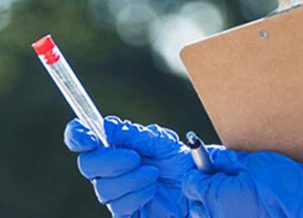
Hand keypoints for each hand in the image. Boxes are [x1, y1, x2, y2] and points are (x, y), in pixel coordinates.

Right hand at [65, 117, 194, 217]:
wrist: (194, 187)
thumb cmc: (176, 159)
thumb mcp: (160, 140)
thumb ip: (133, 135)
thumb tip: (106, 126)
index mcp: (113, 143)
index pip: (81, 136)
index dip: (77, 135)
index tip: (88, 139)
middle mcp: (107, 166)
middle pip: (87, 164)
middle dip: (110, 161)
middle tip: (135, 158)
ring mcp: (113, 190)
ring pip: (103, 189)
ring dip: (130, 180)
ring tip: (153, 174)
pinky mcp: (123, 212)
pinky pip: (117, 208)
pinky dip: (135, 197)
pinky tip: (151, 190)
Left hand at [183, 146, 302, 217]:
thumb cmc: (281, 183)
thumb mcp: (250, 162)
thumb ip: (226, 160)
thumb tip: (213, 156)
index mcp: (216, 196)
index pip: (191, 184)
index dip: (199, 171)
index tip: (208, 166)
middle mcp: (218, 217)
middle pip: (196, 205)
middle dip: (204, 192)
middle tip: (221, 180)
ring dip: (215, 208)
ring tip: (234, 197)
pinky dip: (230, 214)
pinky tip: (244, 209)